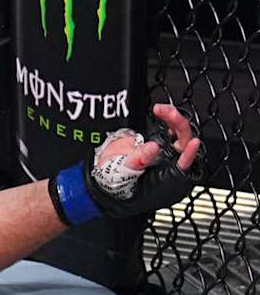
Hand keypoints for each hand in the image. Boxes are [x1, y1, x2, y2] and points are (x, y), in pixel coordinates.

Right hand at [49, 103, 203, 224]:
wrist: (102, 179)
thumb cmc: (114, 184)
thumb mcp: (122, 175)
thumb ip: (138, 161)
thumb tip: (153, 147)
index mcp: (168, 178)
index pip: (185, 166)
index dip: (190, 154)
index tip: (192, 143)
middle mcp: (170, 164)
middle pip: (184, 143)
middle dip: (178, 125)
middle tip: (163, 113)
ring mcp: (164, 152)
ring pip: (179, 133)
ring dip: (172, 118)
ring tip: (159, 109)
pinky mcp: (156, 141)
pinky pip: (168, 128)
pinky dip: (166, 118)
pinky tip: (159, 112)